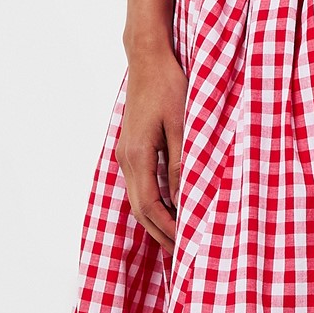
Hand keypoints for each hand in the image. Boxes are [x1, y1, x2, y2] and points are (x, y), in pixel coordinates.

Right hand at [115, 44, 186, 255]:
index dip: (168, 228)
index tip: (187, 245)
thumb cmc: (169, 85)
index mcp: (138, 155)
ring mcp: (125, 153)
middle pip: (139, 209)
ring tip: (178, 237)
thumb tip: (187, 197)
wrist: (148, 58)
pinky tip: (170, 207)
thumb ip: (184, 162)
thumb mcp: (183, 123)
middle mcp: (126, 158)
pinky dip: (154, 202)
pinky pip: (140, 184)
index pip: (150, 206)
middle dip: (160, 233)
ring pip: (137, 199)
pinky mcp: (131, 147)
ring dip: (156, 220)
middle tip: (182, 254)